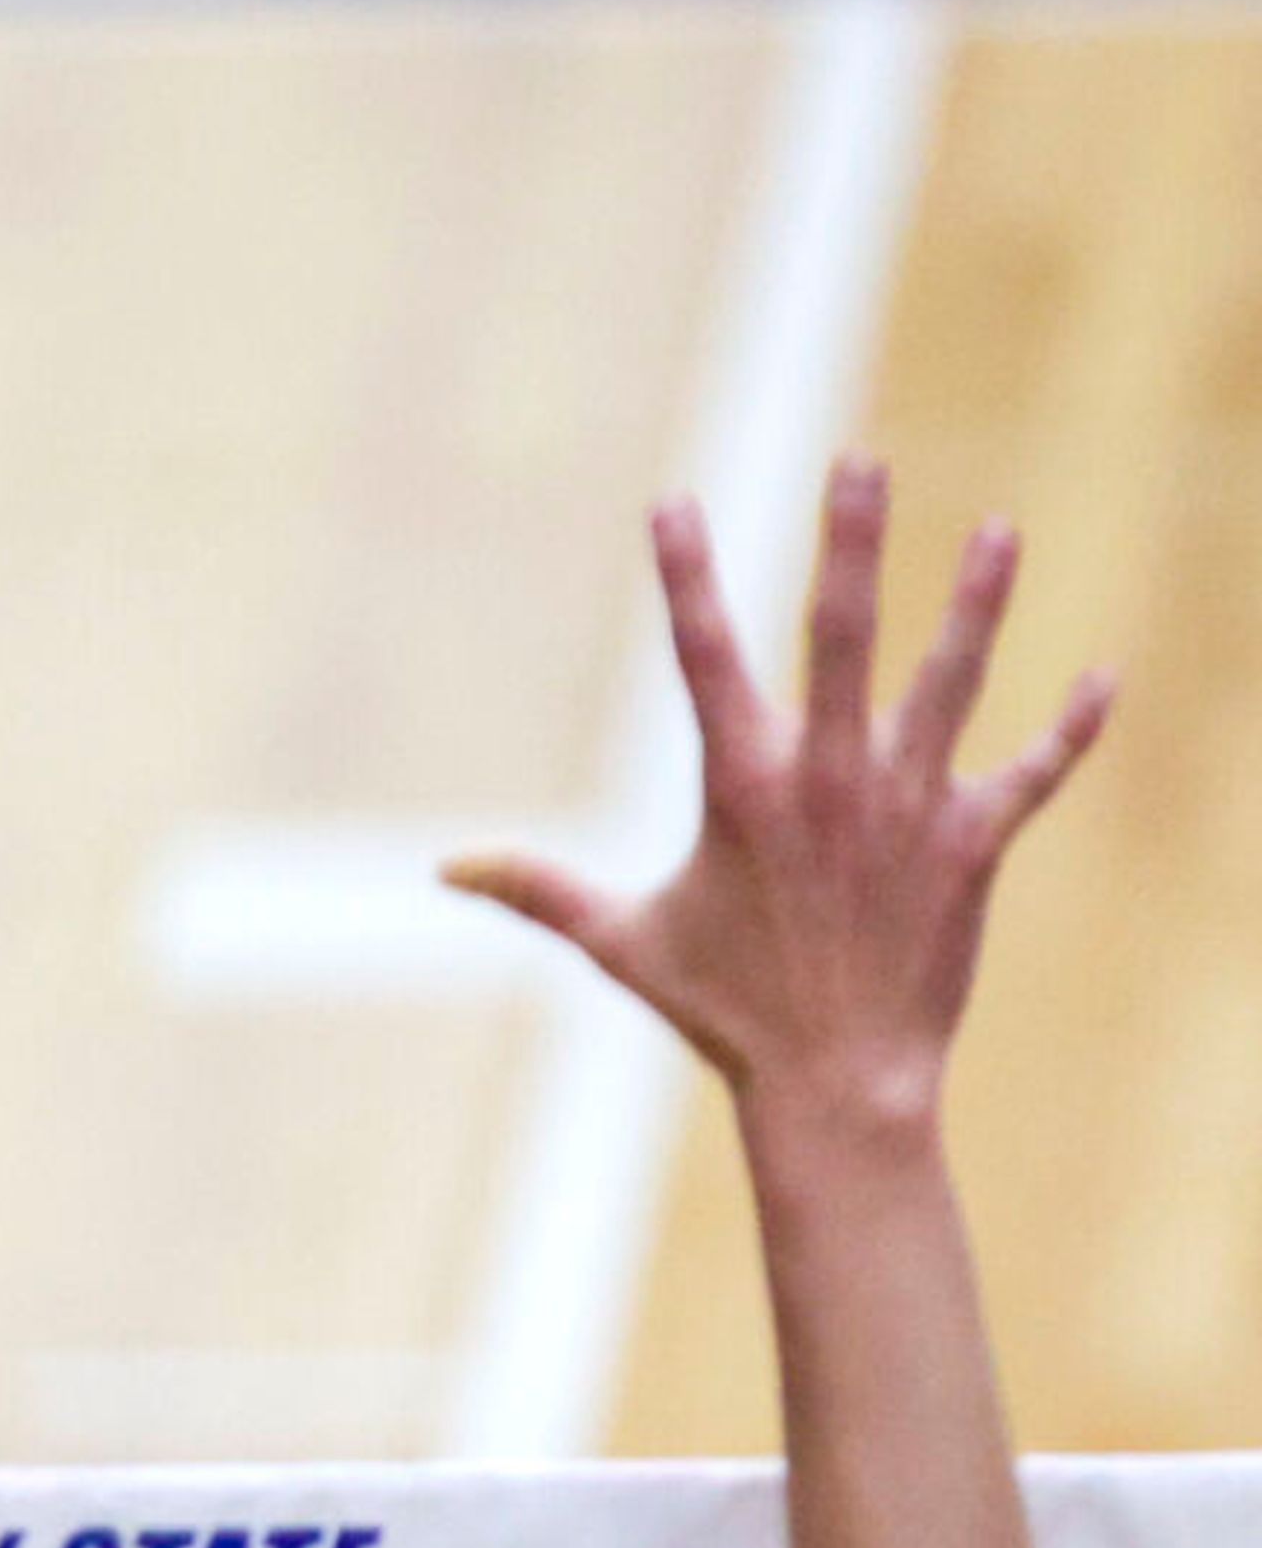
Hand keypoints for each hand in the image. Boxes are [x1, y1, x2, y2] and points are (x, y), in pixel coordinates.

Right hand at [445, 460, 1110, 1138]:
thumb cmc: (724, 1014)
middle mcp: (830, 779)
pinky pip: (1034, 775)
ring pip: (950, 683)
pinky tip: (1104, 679)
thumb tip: (444, 871)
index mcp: (742, 788)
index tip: (674, 502)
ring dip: (978, 604)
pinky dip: (1071, 731)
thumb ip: (540, 892)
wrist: (835, 1085)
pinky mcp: (972, 845)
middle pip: (843, 634)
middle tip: (862, 462)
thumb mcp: (623, 943)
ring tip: (999, 532)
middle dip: (850, 543)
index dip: (684, 575)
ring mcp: (908, 807)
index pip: (703, 657)